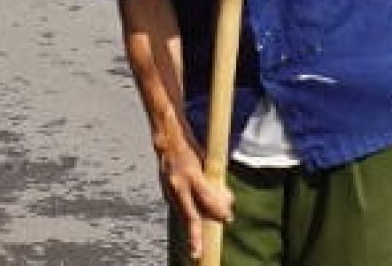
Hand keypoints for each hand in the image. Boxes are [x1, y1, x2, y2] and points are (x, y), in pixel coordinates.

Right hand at [157, 138, 232, 259]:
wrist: (166, 139)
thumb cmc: (189, 147)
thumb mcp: (205, 161)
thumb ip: (214, 180)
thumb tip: (226, 199)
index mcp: (191, 174)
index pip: (207, 198)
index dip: (218, 210)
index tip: (228, 218)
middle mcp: (178, 184)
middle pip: (189, 215)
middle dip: (194, 236)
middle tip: (197, 253)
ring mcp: (168, 188)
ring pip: (182, 214)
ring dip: (191, 227)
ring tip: (195, 245)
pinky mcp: (164, 190)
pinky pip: (177, 207)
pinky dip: (186, 214)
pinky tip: (191, 222)